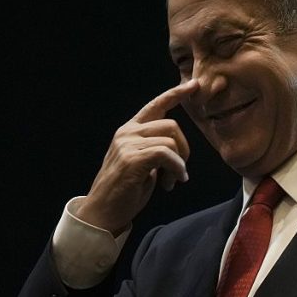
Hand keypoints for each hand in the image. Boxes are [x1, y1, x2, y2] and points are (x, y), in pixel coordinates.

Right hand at [78, 80, 198, 234]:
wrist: (103, 211)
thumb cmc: (125, 190)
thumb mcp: (143, 163)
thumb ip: (155, 148)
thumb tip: (176, 145)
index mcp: (130, 131)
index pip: (155, 106)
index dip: (175, 94)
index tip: (194, 85)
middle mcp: (127, 133)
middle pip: (171, 125)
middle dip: (184, 148)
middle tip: (180, 171)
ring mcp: (127, 144)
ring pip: (170, 141)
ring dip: (179, 164)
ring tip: (171, 181)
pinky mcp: (132, 159)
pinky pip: (166, 154)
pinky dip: (176, 168)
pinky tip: (172, 183)